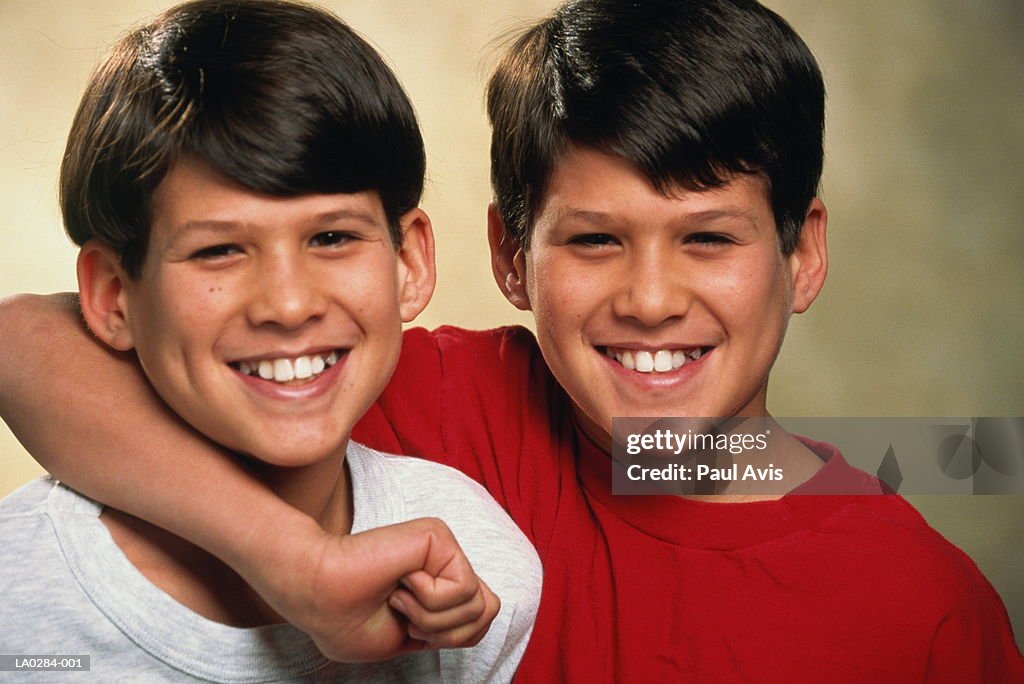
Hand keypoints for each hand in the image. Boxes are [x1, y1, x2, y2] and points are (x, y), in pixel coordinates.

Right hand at [242, 516, 498, 661]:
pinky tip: (401, 582)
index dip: (447, 637)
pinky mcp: (438, 536)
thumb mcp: (411, 636)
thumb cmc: (348, 619)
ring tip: (398, 596)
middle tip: (404, 613)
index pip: (481, 619)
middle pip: (486, 614)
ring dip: (430, 616)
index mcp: (440, 584)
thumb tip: (489, 607)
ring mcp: (443, 548)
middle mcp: (446, 562)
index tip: (407, 628)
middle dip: (443, 630)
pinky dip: (427, 600)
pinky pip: (462, 589)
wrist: (318, 595)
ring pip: (477, 605)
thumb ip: (451, 624)